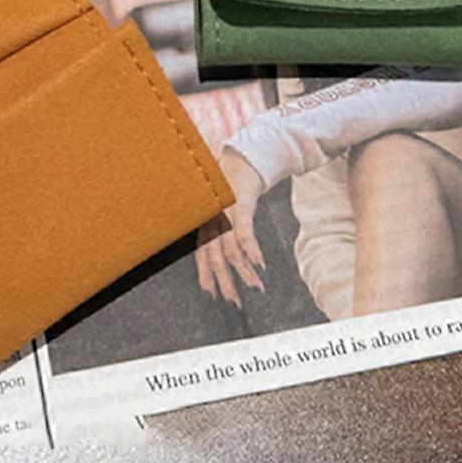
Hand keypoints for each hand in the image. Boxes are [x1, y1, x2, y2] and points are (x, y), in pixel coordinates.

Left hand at [195, 147, 266, 307]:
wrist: (243, 160)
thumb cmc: (233, 190)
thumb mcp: (224, 213)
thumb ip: (223, 234)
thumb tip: (229, 260)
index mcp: (207, 223)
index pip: (202, 254)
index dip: (206, 275)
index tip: (212, 296)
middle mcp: (213, 219)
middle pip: (215, 256)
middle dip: (225, 281)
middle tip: (234, 302)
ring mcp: (226, 212)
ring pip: (231, 248)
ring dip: (244, 271)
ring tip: (256, 287)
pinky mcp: (241, 204)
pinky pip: (244, 231)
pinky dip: (252, 249)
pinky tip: (259, 264)